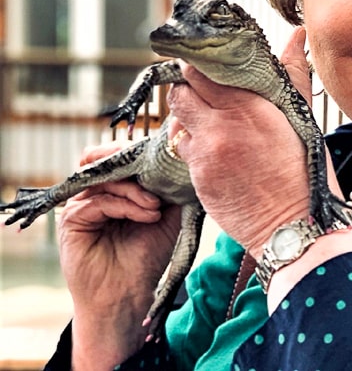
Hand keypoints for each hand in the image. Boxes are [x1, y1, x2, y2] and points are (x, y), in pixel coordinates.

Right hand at [57, 142, 181, 365]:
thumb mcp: (167, 214)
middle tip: (161, 175)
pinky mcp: (72, 219)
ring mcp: (82, 204)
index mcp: (116, 188)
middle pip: (111, 160)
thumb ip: (168, 186)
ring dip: (137, 190)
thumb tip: (180, 158)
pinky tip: (148, 215)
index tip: (168, 158)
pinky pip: (99, 200)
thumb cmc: (148, 256)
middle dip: (138, 165)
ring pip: (107, 179)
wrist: (129, 295)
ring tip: (156, 207)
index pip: (123, 156)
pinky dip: (126, 204)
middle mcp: (96, 192)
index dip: (143, 154)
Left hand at [167, 27, 337, 255]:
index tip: (208, 63)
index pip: (202, 70)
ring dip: (188, 114)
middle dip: (190, 86)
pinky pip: (183, 150)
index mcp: (250, 107)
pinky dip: (194, 143)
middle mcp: (221, 126)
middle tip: (204, 89)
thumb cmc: (306, 171)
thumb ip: (292, 73)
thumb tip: (296, 35)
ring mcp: (206, 154)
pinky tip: (216, 149)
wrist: (296, 227)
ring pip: (177, 119)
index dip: (201, 64)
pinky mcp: (197, 179)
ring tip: (210, 120)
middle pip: (181, 89)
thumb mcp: (302, 117)